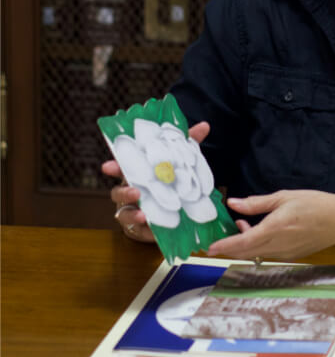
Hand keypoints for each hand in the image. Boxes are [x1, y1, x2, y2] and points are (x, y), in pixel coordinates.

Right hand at [102, 121, 210, 242]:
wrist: (175, 213)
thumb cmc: (170, 182)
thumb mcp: (179, 162)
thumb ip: (187, 145)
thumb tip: (204, 126)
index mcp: (138, 175)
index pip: (122, 169)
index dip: (114, 166)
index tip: (108, 166)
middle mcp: (132, 192)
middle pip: (118, 192)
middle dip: (123, 192)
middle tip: (135, 191)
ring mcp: (134, 211)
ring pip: (125, 213)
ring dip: (133, 213)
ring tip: (143, 215)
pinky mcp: (141, 228)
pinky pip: (138, 230)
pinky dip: (145, 229)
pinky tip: (151, 227)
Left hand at [205, 189, 334, 260]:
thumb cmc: (315, 204)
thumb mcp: (284, 197)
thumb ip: (256, 203)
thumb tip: (233, 203)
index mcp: (274, 229)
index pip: (243, 242)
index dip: (224, 246)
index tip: (209, 248)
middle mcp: (278, 246)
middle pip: (246, 252)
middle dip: (229, 247)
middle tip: (216, 239)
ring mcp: (285, 254)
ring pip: (255, 253)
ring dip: (243, 245)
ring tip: (241, 226)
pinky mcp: (291, 256)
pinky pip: (267, 253)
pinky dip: (256, 246)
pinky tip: (257, 232)